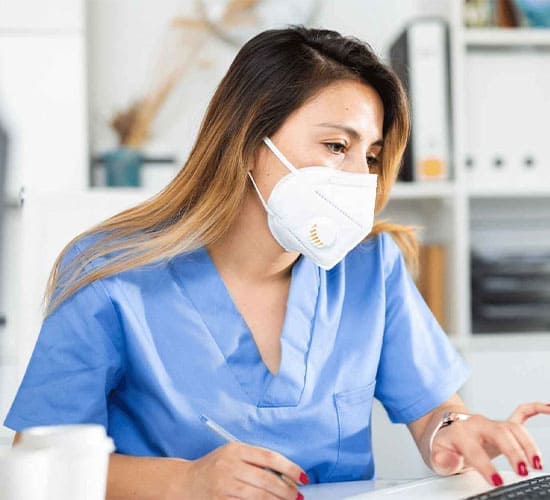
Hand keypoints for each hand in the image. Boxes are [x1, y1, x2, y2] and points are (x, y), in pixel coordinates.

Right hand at [169, 442, 307, 499]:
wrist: (185, 482)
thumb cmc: (214, 467)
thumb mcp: (232, 454)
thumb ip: (255, 460)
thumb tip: (286, 474)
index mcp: (236, 449)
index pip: (269, 458)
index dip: (290, 468)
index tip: (303, 477)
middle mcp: (230, 465)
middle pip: (267, 479)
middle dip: (287, 490)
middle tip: (298, 495)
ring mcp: (224, 485)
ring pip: (259, 496)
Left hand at [429, 401, 549, 486]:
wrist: (443, 426)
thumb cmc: (442, 442)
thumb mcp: (435, 454)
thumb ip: (441, 459)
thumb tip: (449, 459)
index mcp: (460, 432)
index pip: (474, 449)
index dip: (485, 465)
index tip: (496, 481)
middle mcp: (478, 424)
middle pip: (499, 433)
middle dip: (513, 451)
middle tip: (523, 471)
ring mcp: (491, 423)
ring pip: (513, 428)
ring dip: (528, 444)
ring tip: (537, 464)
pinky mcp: (501, 424)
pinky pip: (522, 412)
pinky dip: (537, 409)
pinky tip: (549, 408)